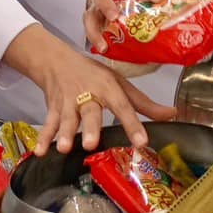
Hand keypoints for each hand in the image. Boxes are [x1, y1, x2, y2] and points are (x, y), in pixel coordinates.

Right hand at [4, 25, 175, 153]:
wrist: (57, 59)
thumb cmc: (93, 74)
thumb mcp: (120, 84)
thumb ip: (145, 104)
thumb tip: (173, 115)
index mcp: (108, 88)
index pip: (123, 107)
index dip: (133, 124)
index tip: (141, 142)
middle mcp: (88, 94)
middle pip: (89, 112)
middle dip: (89, 128)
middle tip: (90, 144)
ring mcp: (68, 102)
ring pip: (65, 118)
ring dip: (64, 133)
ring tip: (64, 148)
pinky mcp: (52, 107)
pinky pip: (47, 123)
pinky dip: (42, 137)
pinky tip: (39, 152)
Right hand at [83, 0, 162, 51]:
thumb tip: (178, 11)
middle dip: (105, 3)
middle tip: (114, 16)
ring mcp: (95, 0)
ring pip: (89, 11)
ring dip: (95, 28)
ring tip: (104, 42)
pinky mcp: (91, 15)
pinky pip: (89, 26)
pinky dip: (95, 38)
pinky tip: (103, 48)